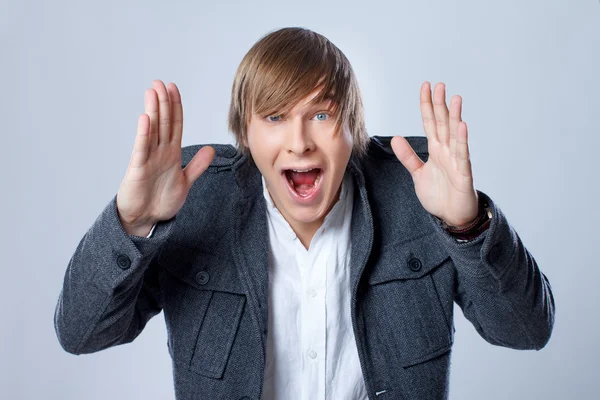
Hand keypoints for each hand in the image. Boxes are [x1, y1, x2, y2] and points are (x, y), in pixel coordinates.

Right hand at [116, 80, 214, 233]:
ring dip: (153, 110)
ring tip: (152, 91)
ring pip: (152, 130)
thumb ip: (197, 166)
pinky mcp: (138, 168)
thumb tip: (211, 150)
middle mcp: (159, 152)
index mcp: (171, 153)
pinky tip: (145, 117)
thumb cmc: (161, 201)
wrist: (145, 219)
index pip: (175, 125)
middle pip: (163, 122)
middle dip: (163, 101)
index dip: (176, 107)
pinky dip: (143, 133)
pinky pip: (141, 148)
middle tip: (161, 82)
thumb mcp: (185, 182)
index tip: (174, 89)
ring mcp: (148, 158)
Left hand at [391, 81, 478, 228]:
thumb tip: (396, 138)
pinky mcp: (463, 173)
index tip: (426, 87)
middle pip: (443, 124)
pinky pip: (462, 154)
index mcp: (436, 149)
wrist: (452, 216)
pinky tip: (461, 125)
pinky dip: (461, 140)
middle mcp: (447, 151)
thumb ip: (408, 157)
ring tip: (455, 98)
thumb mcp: (418, 173)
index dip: (427, 105)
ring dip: (454, 117)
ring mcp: (456, 160)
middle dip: (440, 105)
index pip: (430, 122)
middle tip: (439, 85)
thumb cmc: (439, 194)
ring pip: (455, 134)